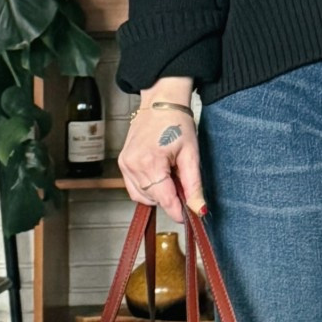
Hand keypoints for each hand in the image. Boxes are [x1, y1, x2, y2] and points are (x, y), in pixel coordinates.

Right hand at [119, 93, 205, 225]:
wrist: (161, 103)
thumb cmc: (177, 122)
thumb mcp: (191, 155)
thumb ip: (193, 185)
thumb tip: (198, 208)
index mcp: (150, 162)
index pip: (164, 199)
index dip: (177, 211)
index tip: (186, 218)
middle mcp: (133, 165)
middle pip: (153, 199)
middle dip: (169, 199)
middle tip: (182, 185)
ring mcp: (125, 165)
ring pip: (142, 196)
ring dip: (158, 194)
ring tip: (170, 175)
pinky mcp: (123, 163)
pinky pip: (134, 188)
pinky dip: (148, 188)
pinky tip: (159, 175)